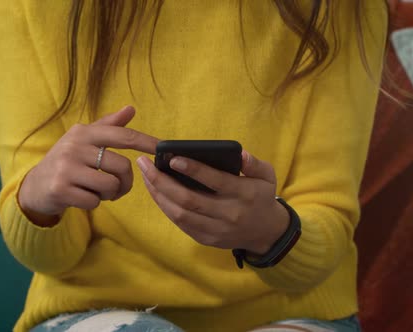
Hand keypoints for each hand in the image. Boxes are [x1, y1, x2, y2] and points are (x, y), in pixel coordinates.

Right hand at [19, 106, 158, 226]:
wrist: (36, 185)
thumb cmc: (68, 161)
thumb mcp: (85, 140)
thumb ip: (108, 126)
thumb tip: (131, 108)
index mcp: (84, 132)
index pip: (123, 136)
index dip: (145, 142)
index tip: (161, 149)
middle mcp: (74, 146)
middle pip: (122, 166)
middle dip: (125, 181)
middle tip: (115, 186)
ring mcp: (66, 168)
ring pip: (110, 185)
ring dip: (109, 194)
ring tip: (96, 190)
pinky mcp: (60, 189)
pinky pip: (94, 201)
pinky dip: (93, 203)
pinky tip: (82, 197)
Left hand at [136, 151, 288, 254]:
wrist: (265, 232)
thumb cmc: (261, 196)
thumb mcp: (267, 176)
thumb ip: (254, 163)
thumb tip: (239, 153)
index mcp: (244, 194)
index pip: (216, 181)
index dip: (193, 170)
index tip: (172, 158)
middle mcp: (228, 214)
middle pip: (189, 199)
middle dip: (162, 181)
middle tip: (145, 164)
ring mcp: (216, 229)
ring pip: (180, 214)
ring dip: (158, 194)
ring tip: (146, 176)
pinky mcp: (206, 239)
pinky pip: (180, 223)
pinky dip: (165, 207)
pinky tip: (156, 192)